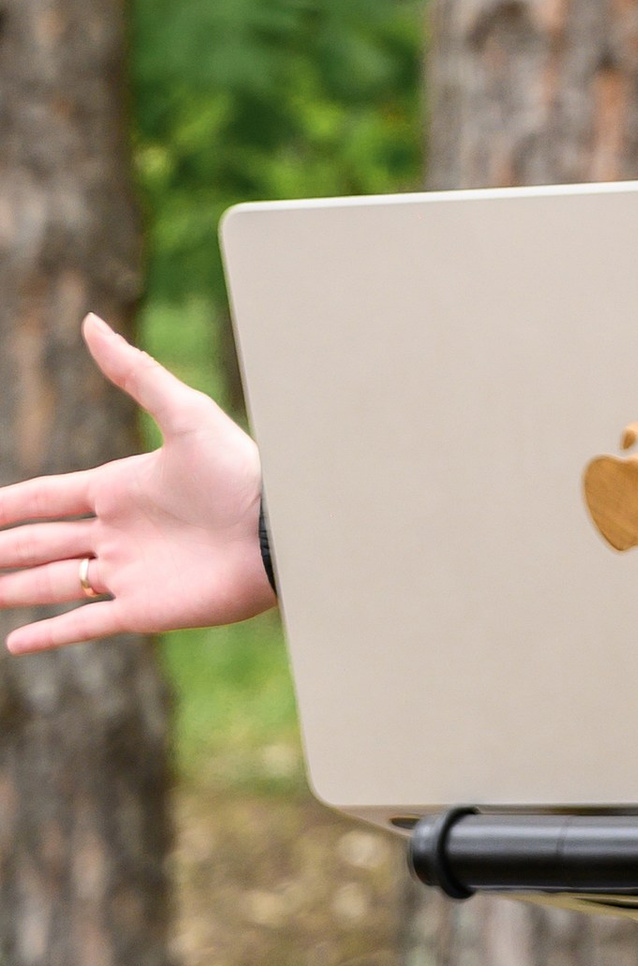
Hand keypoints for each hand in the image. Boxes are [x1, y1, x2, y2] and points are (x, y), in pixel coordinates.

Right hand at [0, 314, 272, 654]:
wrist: (281, 529)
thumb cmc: (239, 468)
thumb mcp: (185, 414)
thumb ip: (135, 372)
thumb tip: (91, 322)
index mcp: (121, 487)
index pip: (46, 497)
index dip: (8, 505)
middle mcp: (118, 532)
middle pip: (42, 541)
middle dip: (2, 549)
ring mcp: (129, 572)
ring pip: (54, 583)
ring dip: (14, 589)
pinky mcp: (143, 610)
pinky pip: (84, 625)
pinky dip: (49, 634)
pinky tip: (16, 644)